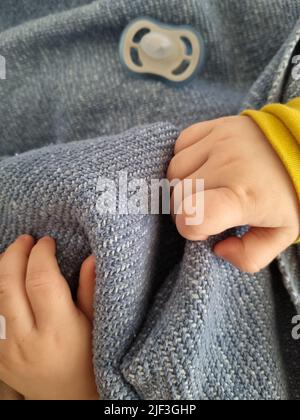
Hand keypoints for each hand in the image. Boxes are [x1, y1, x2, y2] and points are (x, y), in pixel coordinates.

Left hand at [0, 235, 97, 399]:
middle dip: (15, 254)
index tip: (48, 242)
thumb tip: (90, 256)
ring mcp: (6, 351)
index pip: (40, 281)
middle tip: (26, 240)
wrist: (69, 397)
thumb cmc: (90, 360)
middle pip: (8, 285)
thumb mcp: (97, 325)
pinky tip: (5, 281)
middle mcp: (27, 341)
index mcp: (58, 332)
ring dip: (0, 270)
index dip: (41, 255)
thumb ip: (90, 291)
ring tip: (13, 255)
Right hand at [167, 116, 299, 272]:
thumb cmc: (290, 194)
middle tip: (205, 214)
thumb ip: (250, 256)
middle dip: (184, 213)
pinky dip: (184, 162)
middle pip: (178, 197)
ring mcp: (218, 141)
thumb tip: (219, 249)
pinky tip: (202, 169)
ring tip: (204, 190)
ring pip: (174, 172)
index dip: (189, 230)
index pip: (192, 215)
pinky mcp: (214, 126)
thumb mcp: (281, 234)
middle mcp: (227, 164)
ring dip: (181, 187)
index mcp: (244, 196)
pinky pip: (180, 146)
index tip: (204, 231)